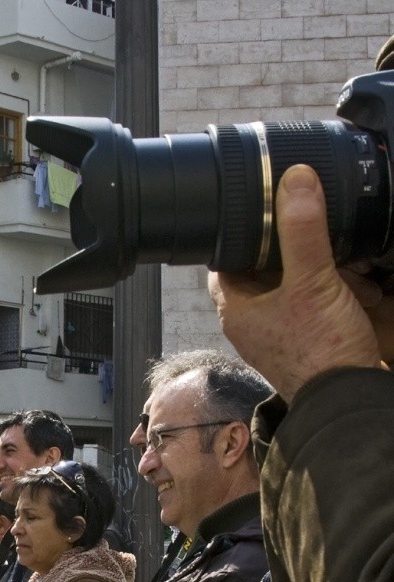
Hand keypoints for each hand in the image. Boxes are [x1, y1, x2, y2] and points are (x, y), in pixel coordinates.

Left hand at [208, 164, 389, 402]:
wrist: (347, 401)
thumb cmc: (321, 354)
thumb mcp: (313, 282)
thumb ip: (303, 231)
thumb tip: (295, 180)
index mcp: (236, 308)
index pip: (223, 257)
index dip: (240, 231)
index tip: (263, 209)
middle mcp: (251, 322)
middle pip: (263, 266)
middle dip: (296, 248)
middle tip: (318, 235)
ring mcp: (277, 332)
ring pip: (294, 283)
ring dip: (322, 270)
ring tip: (348, 269)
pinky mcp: (303, 340)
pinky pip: (314, 304)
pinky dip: (334, 292)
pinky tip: (357, 290)